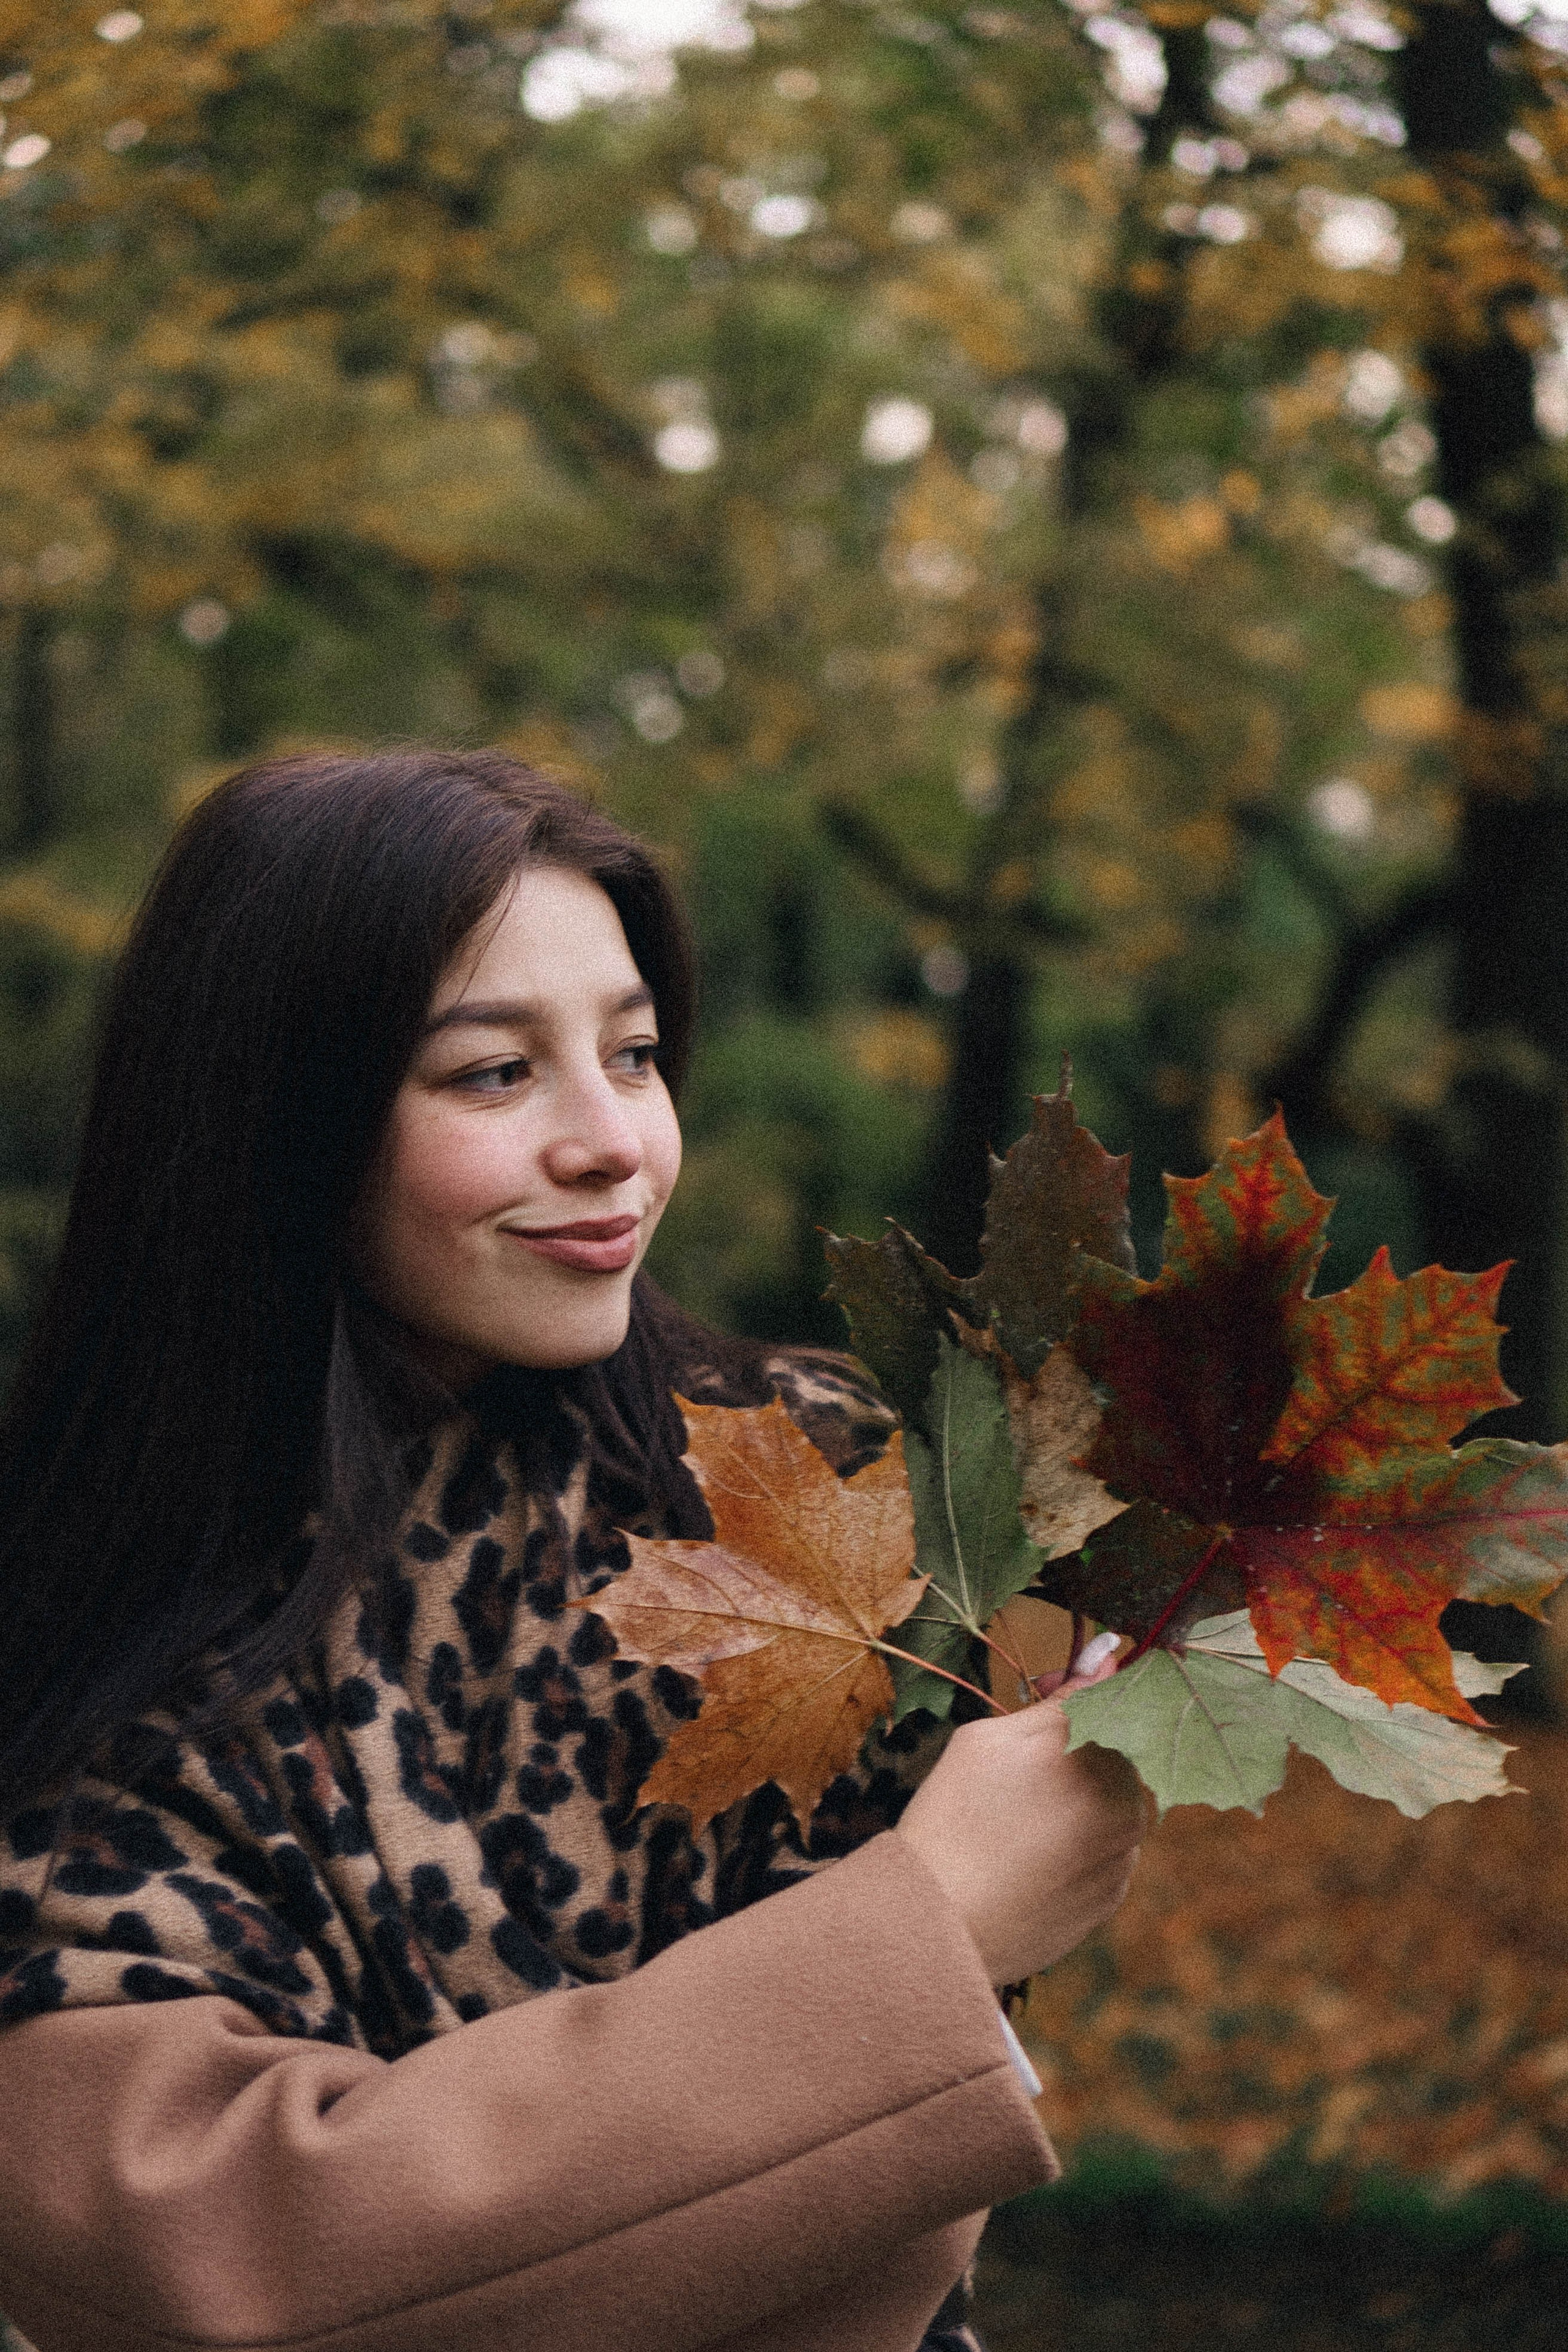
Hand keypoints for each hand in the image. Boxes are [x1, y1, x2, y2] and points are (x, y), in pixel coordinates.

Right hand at [893, 1646, 1144, 1985]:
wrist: (938, 1925)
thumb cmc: (952, 1817)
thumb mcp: (990, 1739)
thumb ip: (1063, 1698)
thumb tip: (1110, 1654)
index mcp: (1100, 1752)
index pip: (1117, 1693)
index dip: (1080, 1687)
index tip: (1045, 1689)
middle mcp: (1128, 1802)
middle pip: (1118, 1749)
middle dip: (1078, 1740)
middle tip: (1017, 1755)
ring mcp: (1124, 1855)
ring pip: (1113, 1800)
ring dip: (1079, 1793)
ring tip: (1012, 1813)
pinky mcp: (1112, 1897)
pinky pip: (1105, 1849)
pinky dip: (1075, 1841)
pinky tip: (1024, 1851)